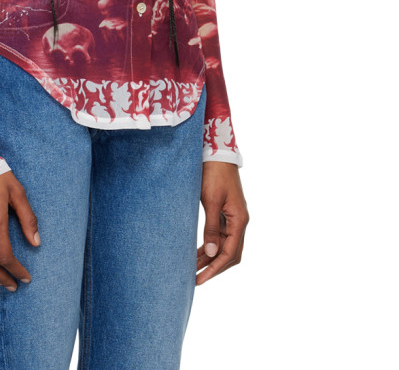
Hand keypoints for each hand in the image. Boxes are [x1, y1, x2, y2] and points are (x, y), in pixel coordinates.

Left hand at [196, 162, 248, 285]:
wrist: (217, 152)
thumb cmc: (214, 174)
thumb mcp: (211, 200)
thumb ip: (211, 227)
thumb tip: (212, 253)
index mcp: (239, 220)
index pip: (230, 253)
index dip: (215, 268)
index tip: (200, 279)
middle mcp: (239, 221)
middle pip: (230, 253)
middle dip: (213, 267)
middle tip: (195, 278)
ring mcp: (233, 217)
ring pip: (224, 245)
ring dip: (210, 257)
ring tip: (192, 268)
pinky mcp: (225, 212)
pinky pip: (220, 234)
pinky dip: (210, 244)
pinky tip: (198, 251)